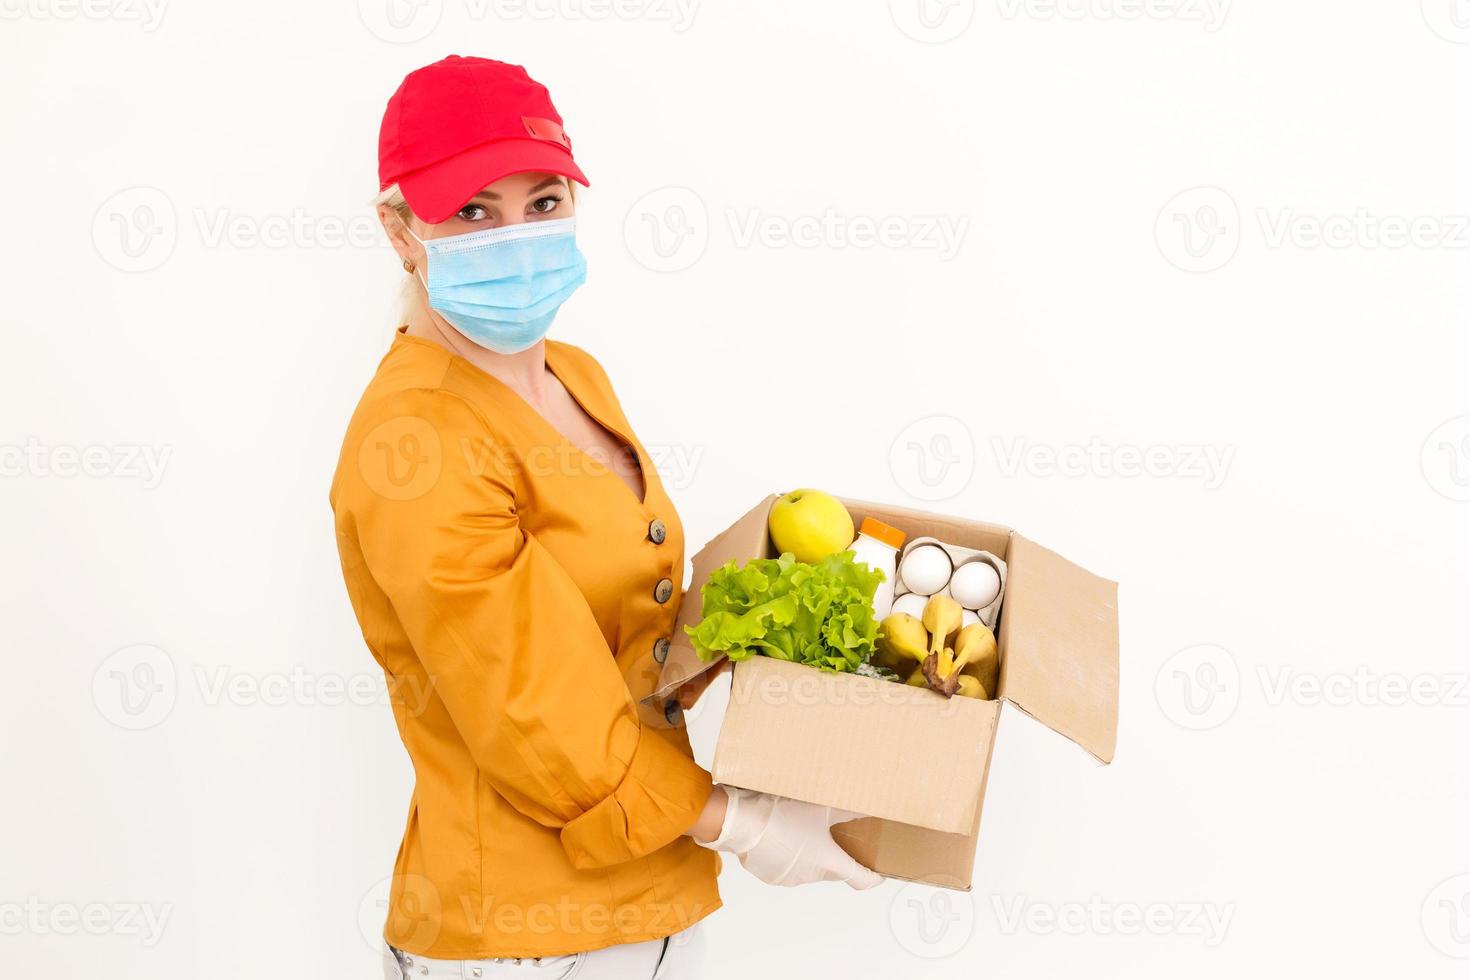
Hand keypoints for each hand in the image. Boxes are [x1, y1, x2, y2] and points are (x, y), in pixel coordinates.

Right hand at [692, 785, 883, 889]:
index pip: (860, 880)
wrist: (739, 821)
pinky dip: (788, 855)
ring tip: (800, 828)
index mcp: (827, 862)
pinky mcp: (769, 875)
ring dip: (808, 853)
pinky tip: (781, 834)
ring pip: (808, 868)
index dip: (872, 878)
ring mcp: (789, 878)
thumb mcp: (819, 805)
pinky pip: (786, 867)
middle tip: (832, 833)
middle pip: (833, 870)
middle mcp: (810, 876)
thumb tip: (867, 808)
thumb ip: (846, 809)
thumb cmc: (778, 813)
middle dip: (834, 854)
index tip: (878, 875)